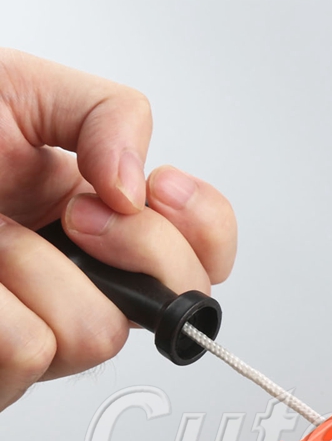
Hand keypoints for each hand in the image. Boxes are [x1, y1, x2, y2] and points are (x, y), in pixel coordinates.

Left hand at [0, 48, 236, 410]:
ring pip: (92, 335)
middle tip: (69, 212)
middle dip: (130, 246)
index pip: (204, 258)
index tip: (147, 193)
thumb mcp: (18, 88)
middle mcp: (78, 287)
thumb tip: (141, 187)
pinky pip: (24, 352)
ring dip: (30, 267)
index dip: (202, 235)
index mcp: (99, 226)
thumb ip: (108, 114)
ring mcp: (36, 335)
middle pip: (171, 309)